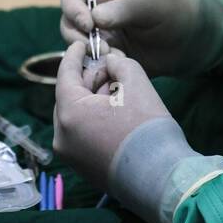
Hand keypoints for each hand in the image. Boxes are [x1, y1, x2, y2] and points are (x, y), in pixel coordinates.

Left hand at [54, 41, 222, 222]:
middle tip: (110, 70)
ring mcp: (70, 155)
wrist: (161, 178)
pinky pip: (81, 134)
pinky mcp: (82, 168)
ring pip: (76, 116)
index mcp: (69, 113)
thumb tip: (109, 63)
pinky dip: (94, 120)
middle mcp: (62, 136)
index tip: (81, 43)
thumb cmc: (148, 129)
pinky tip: (117, 116)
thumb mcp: (136, 82)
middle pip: (70, 96)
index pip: (64, 75)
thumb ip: (118, 63)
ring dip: (93, 100)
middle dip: (89, 80)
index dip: (73, 55)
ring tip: (119, 94)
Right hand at [58, 0, 222, 76]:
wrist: (188, 40)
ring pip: (76, 45)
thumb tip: (94, 18)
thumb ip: (123, 10)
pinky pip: (91, 62)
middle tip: (100, 48)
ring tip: (115, 57)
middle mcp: (94, 11)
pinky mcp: (105, 55)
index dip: (73, 8)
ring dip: (89, 53)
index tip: (88, 23)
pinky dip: (100, 66)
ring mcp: (98, 34)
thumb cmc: (170, 11)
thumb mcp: (149, 5)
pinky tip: (120, 65)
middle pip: (68, 22)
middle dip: (78, 36)